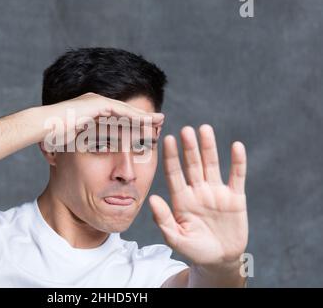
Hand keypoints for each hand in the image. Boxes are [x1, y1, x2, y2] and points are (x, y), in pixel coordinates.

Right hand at [42, 93, 163, 146]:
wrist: (42, 126)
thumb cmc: (53, 135)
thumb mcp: (74, 138)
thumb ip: (84, 140)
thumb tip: (88, 152)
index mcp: (92, 111)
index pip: (117, 117)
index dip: (133, 124)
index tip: (146, 131)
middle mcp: (96, 103)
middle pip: (125, 111)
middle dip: (143, 117)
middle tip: (160, 123)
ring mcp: (97, 101)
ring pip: (126, 110)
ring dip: (143, 116)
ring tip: (160, 121)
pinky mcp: (97, 104)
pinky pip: (121, 111)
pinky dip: (135, 116)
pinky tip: (148, 121)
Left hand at [149, 125, 247, 267]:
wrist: (220, 260)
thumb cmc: (194, 250)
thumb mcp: (176, 239)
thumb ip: (164, 220)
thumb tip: (152, 198)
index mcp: (181, 200)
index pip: (174, 174)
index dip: (171, 157)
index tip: (167, 139)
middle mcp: (198, 191)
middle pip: (192, 165)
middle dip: (189, 148)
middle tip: (186, 130)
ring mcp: (216, 193)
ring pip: (212, 165)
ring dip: (209, 148)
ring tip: (204, 129)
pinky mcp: (235, 198)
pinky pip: (237, 177)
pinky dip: (237, 162)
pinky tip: (236, 146)